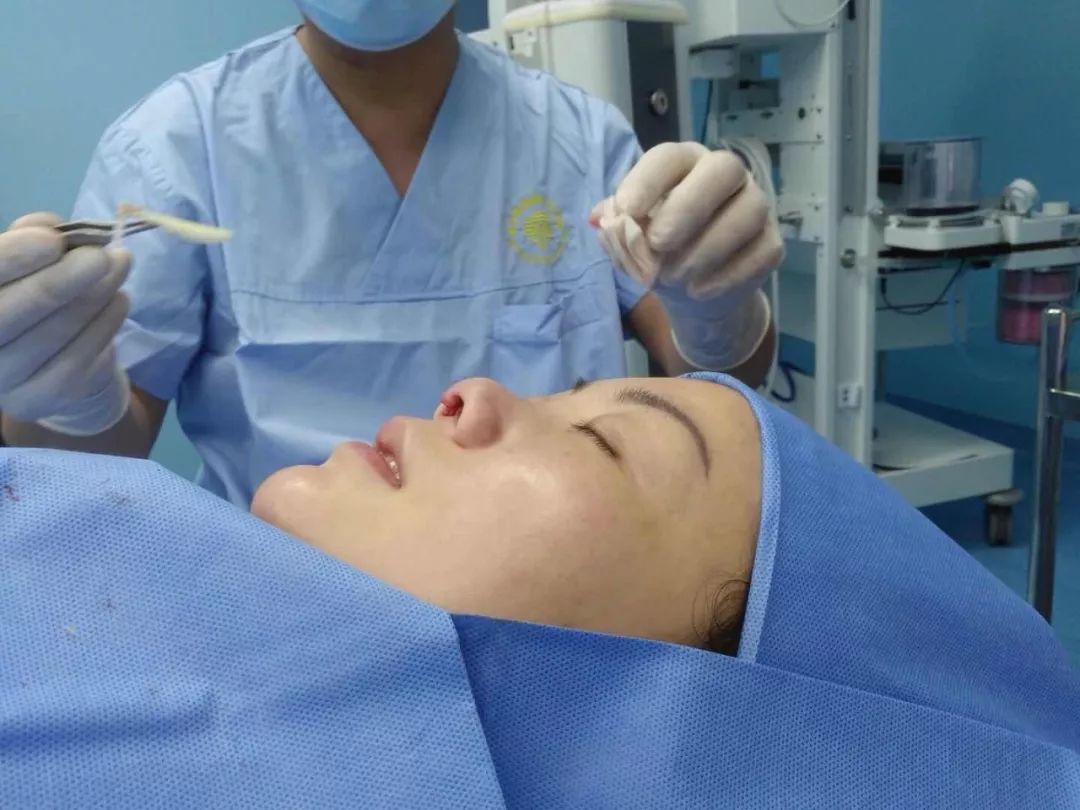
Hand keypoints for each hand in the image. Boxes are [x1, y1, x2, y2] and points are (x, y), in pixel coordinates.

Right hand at [0, 213, 131, 434]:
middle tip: (101, 256)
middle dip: (59, 281)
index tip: (53, 239)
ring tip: (119, 265)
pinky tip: (120, 300)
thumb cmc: (32, 298)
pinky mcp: (42, 398)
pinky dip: (106, 323)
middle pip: (9, 314)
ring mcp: (5, 380)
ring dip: (94, 295)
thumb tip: (50, 226)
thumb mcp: (25, 263)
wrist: (51, 361)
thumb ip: (30, 239)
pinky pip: (80, 357)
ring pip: (52, 334)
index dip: (12, 258)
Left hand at [591, 143, 782, 370]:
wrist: (693, 290)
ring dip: (706, 248)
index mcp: (685, 164)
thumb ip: (617, 227)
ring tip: (674, 278)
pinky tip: (699, 290)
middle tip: (658, 243)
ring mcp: (755, 207)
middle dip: (688, 206)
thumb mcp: (631, 240)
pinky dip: (727, 275)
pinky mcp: (771, 244)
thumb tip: (599, 218)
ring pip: (748, 212)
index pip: (670, 157)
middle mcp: (726, 176)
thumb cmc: (658, 251)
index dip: (647, 180)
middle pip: (723, 169)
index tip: (626, 210)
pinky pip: (761, 252)